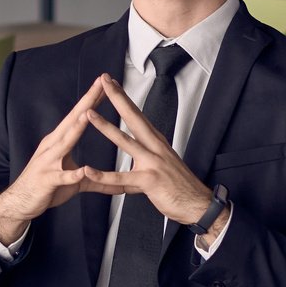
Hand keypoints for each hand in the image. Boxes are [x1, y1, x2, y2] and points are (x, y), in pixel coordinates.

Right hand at [0, 77, 111, 243]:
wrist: (19, 202)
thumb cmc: (48, 188)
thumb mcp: (75, 182)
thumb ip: (98, 180)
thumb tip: (121, 184)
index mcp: (60, 141)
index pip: (78, 116)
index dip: (92, 100)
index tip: (106, 84)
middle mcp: (53, 145)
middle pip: (73, 120)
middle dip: (87, 102)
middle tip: (101, 84)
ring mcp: (48, 161)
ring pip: (64, 142)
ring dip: (76, 128)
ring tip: (89, 115)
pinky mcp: (47, 180)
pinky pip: (61, 176)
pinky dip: (71, 174)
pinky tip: (82, 172)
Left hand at [77, 73, 213, 225]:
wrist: (197, 205)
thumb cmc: (179, 187)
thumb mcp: (160, 168)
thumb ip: (141, 166)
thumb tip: (131, 168)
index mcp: (156, 142)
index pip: (137, 115)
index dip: (124, 98)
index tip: (112, 83)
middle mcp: (155, 147)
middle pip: (133, 118)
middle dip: (117, 98)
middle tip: (104, 81)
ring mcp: (152, 163)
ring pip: (125, 142)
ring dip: (105, 127)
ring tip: (89, 114)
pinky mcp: (149, 181)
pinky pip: (121, 178)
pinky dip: (103, 176)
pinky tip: (88, 171)